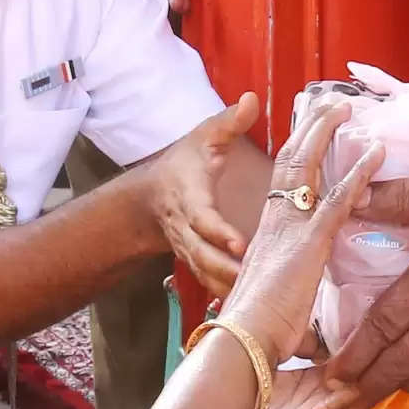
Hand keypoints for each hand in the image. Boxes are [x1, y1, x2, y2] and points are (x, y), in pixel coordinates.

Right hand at [140, 96, 259, 294]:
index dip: (218, 232)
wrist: (151, 198)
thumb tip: (251, 99)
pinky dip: (227, 296)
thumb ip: (228, 122)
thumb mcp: (204, 137)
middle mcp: (187, 229)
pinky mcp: (197, 264)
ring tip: (257, 301)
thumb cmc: (184, 164)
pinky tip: (251, 309)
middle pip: (203, 256)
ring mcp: (190, 249)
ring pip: (206, 276)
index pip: (202, 218)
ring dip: (228, 289)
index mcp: (191, 197)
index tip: (239, 243)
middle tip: (253, 280)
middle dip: (225, 271)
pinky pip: (210, 283)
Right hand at [216, 101, 380, 364]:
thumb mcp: (276, 303)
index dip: (296, 152)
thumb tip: (315, 333)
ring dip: (327, 134)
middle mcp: (275, 220)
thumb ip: (295, 300)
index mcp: (267, 231)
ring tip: (346, 108)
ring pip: (309, 167)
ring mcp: (291, 227)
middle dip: (309, 129)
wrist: (242, 340)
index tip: (308, 129)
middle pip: (291, 161)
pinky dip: (360, 173)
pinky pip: (339, 198)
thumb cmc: (256, 331)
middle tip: (327, 103)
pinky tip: (378, 154)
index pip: (281, 180)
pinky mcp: (311, 241)